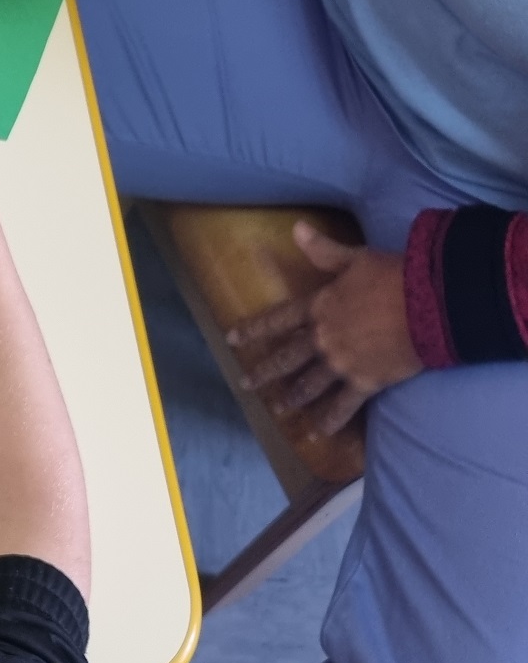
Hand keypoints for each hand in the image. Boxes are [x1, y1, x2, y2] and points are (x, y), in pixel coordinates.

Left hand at [228, 222, 422, 435]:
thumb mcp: (355, 258)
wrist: (430, 304)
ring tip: (277, 409)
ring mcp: (340, 364)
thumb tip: (297, 228)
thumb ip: (323, 250)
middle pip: (286, 359)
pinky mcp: (364, 382)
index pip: (277, 320)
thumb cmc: (394, 276)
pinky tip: (316, 434)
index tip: (232, 340)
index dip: (253, 329)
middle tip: (246, 384)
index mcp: (317, 308)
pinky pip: (341, 407)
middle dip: (264, 372)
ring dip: (291, 398)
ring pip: (308, 386)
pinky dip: (328, 422)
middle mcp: (322, 339)